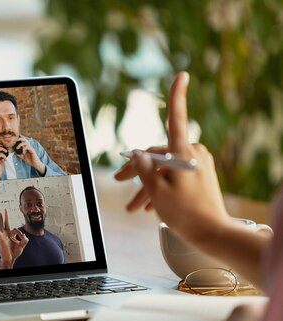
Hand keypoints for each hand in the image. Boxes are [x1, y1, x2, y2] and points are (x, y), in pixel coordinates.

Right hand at [0, 208, 28, 268]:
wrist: (10, 258)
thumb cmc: (15, 252)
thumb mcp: (23, 245)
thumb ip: (25, 239)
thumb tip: (24, 234)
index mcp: (12, 235)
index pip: (16, 229)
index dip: (20, 234)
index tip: (22, 238)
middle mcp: (7, 234)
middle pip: (6, 223)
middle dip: (6, 216)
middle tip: (5, 209)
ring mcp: (3, 235)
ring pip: (1, 225)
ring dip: (1, 218)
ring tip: (0, 212)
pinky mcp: (0, 237)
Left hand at [15, 136, 44, 173]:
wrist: (35, 164)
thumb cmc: (30, 160)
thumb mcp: (23, 157)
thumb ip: (20, 155)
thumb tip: (15, 153)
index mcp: (27, 148)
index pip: (24, 142)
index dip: (21, 140)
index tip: (16, 140)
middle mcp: (29, 147)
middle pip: (26, 140)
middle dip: (21, 139)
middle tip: (17, 140)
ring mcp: (31, 149)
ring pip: (26, 143)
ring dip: (21, 145)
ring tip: (17, 148)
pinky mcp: (32, 151)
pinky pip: (28, 147)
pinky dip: (24, 149)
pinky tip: (23, 153)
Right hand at [114, 72, 228, 244]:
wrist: (214, 233)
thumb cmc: (187, 214)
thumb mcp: (157, 192)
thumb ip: (144, 170)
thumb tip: (137, 154)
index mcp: (184, 154)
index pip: (176, 119)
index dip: (176, 96)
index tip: (181, 76)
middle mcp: (193, 154)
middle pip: (157, 155)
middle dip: (137, 171)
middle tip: (117, 181)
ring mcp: (198, 165)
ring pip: (163, 169)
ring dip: (146, 186)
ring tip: (133, 206)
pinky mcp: (200, 176)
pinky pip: (174, 176)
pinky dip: (160, 188)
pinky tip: (148, 205)